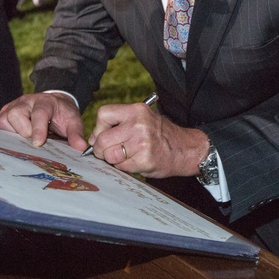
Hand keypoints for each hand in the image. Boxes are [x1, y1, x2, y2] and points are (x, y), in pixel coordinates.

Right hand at [0, 93, 85, 149]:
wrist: (54, 103)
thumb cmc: (62, 114)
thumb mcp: (73, 121)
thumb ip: (76, 133)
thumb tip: (81, 147)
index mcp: (45, 102)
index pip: (39, 113)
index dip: (38, 128)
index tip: (38, 143)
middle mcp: (27, 102)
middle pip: (16, 114)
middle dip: (23, 130)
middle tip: (32, 140)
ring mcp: (14, 106)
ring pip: (3, 119)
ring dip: (11, 133)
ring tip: (22, 139)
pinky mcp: (4, 113)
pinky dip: (0, 133)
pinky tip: (11, 139)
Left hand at [87, 103, 208, 177]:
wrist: (185, 148)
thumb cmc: (160, 135)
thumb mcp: (141, 120)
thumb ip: (118, 125)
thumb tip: (92, 140)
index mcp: (136, 110)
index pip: (103, 114)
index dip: (99, 128)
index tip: (103, 135)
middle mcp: (139, 124)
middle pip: (102, 139)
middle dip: (101, 149)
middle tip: (108, 153)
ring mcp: (142, 143)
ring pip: (109, 155)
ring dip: (112, 160)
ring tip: (124, 157)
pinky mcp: (145, 160)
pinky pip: (122, 167)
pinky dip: (124, 168)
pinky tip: (135, 162)